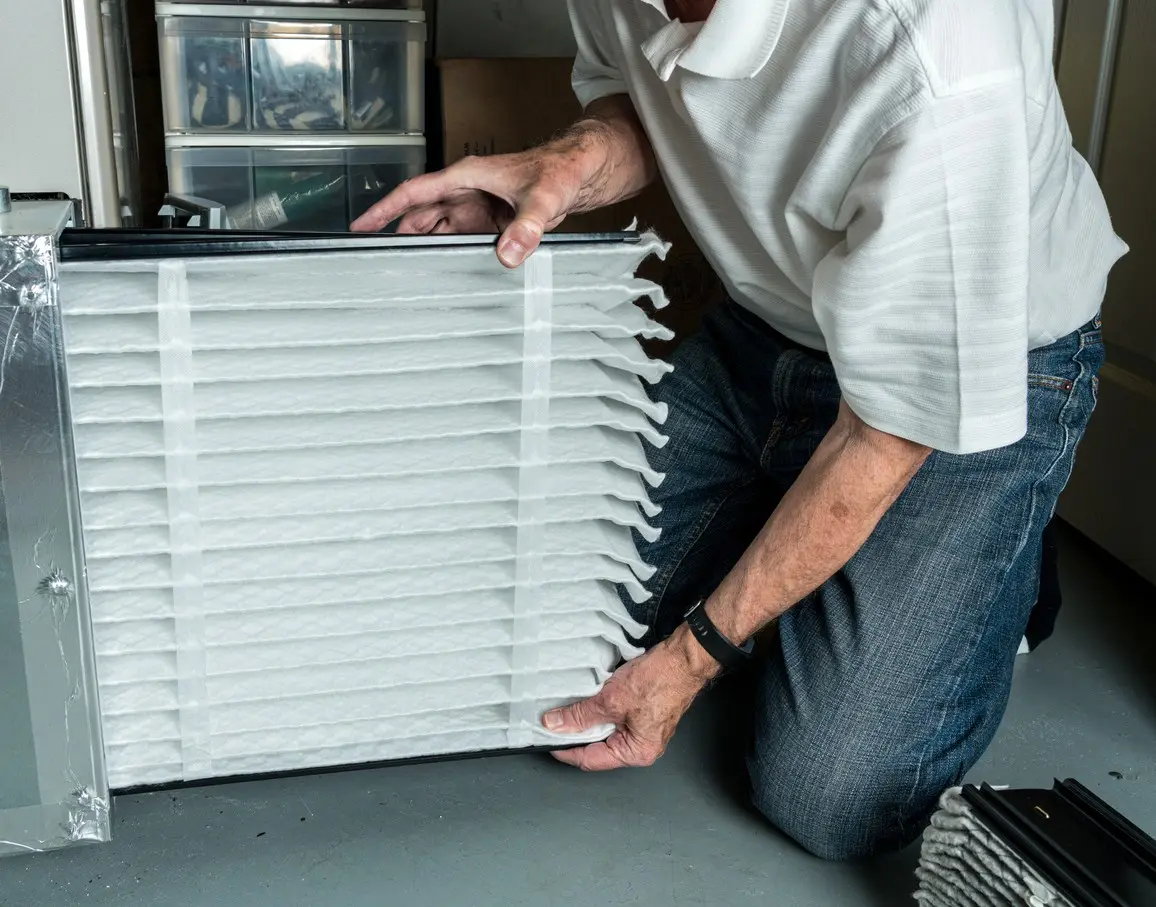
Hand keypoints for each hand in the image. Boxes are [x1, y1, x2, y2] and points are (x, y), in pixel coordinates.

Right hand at [350, 152, 585, 267]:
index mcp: (466, 177)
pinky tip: (440, 272)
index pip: (414, 193)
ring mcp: (475, 207)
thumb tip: (508, 255)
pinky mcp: (488, 222)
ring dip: (422, 246)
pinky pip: (459, 238)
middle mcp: (465, 191)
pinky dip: (447, 252)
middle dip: (398, 234)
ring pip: (437, 228)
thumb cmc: (559, 171)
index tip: (361, 225)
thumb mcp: (543, 199)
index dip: (385, 209)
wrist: (580, 171)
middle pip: (420, 215)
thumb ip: (526, 227)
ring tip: (402, 272)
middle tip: (376, 261)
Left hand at [543, 630, 717, 770]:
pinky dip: (600, 709)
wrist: (682, 658)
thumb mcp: (610, 700)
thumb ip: (580, 715)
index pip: (590, 759)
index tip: (547, 739)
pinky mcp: (643, 713)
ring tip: (569, 708)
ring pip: (605, 730)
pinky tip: (588, 698)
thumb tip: (555, 724)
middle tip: (554, 721)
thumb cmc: (659, 680)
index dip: (566, 749)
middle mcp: (641, 746)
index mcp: (636, 753)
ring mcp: (643, 730)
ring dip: (587, 719)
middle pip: (598, 746)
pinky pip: (615, 718)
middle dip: (575, 733)